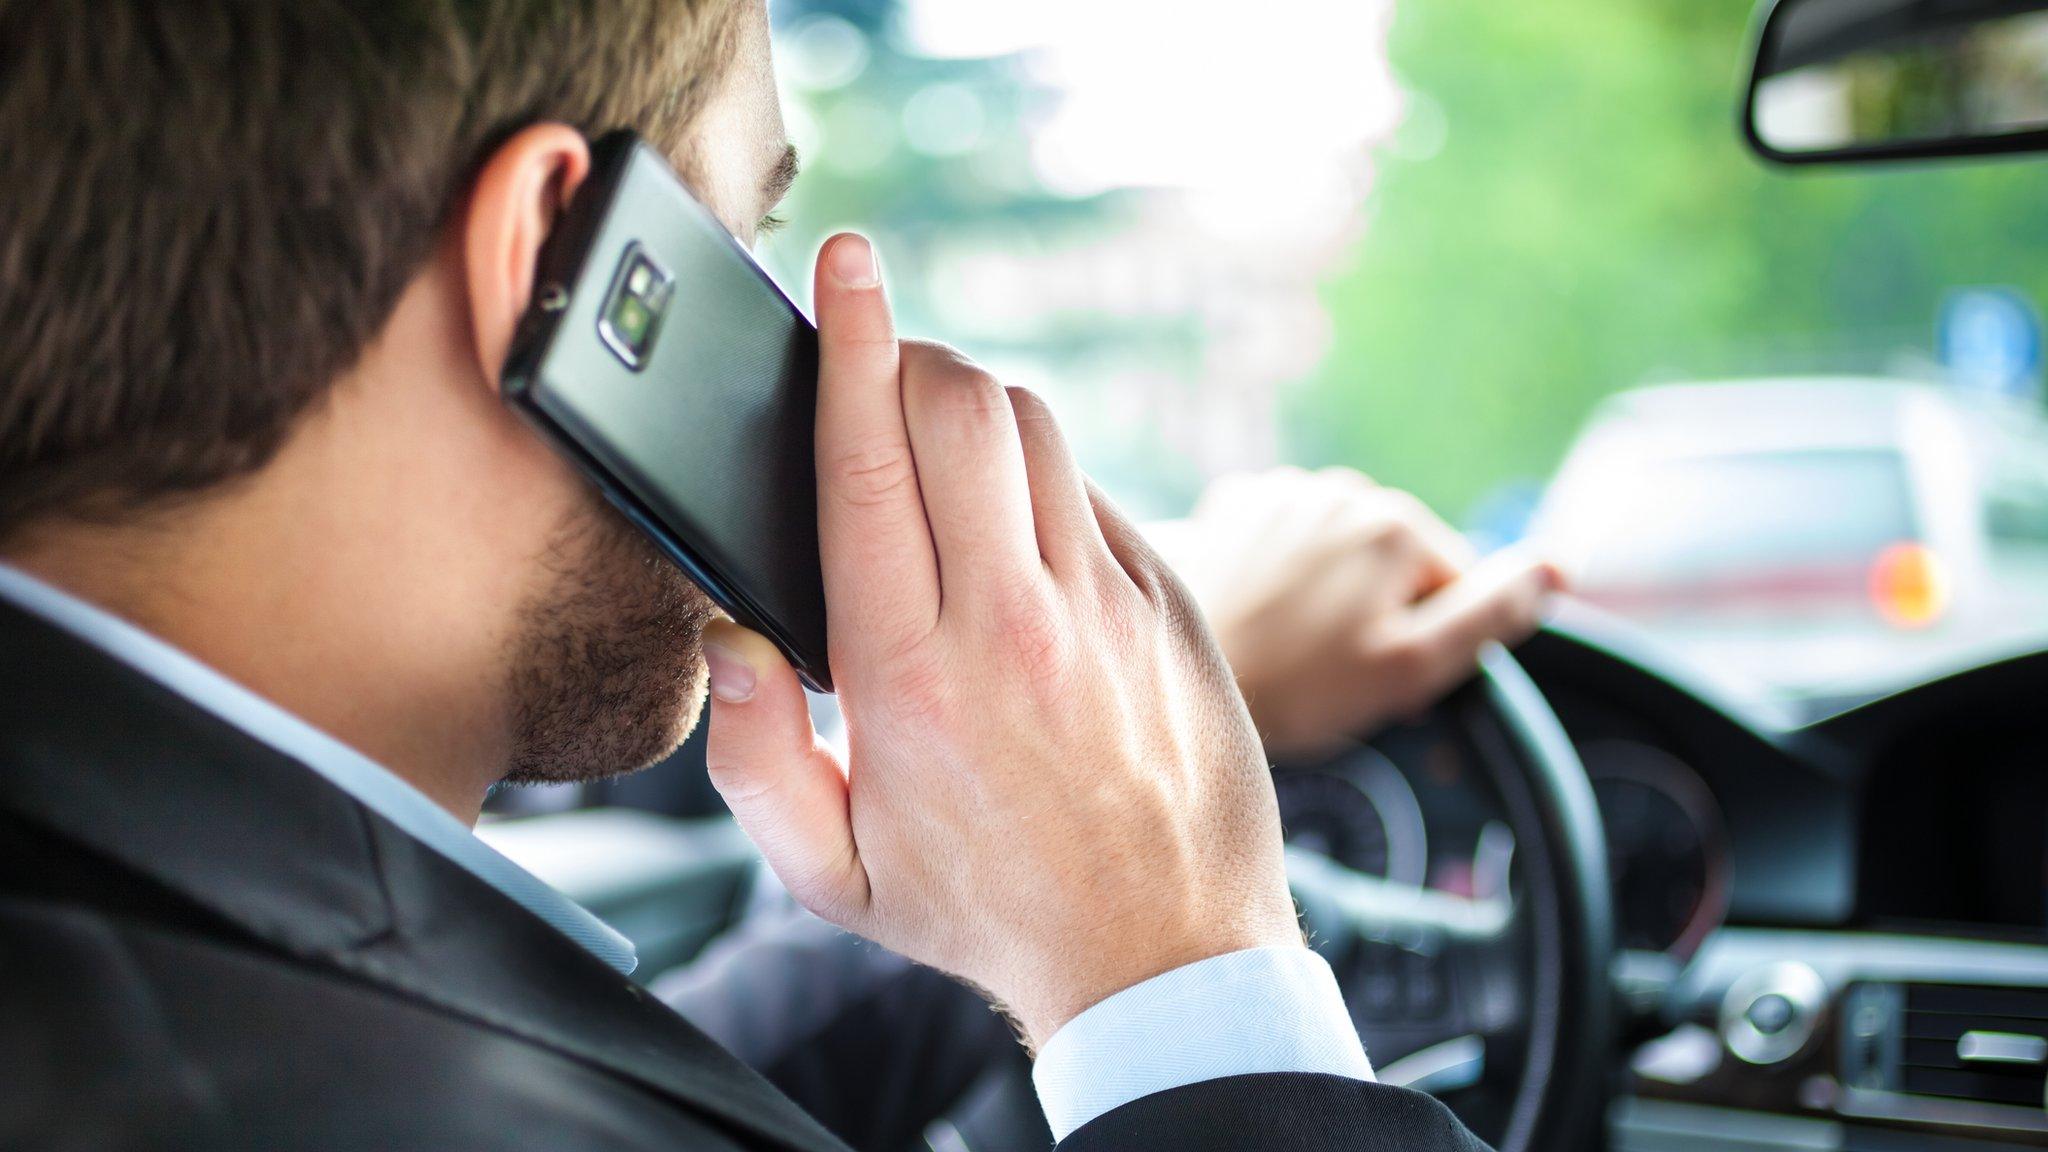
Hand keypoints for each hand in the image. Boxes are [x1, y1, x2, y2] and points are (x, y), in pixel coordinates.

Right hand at [696, 234, 1299, 1049]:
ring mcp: (1107, 606)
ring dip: (974, 409)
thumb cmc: (986, 913)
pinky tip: (1018, 538)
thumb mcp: (832, 873)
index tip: (844, 265)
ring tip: (940, 454)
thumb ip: (755, 757)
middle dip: (905, 357)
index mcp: (909, 676)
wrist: (1164, 956)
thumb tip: (736, 640)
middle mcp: (1014, 621)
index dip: (846, 343)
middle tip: (876, 372)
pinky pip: (1094, 493)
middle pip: (958, 407)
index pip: (865, 461)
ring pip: (1035, 429)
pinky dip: (1041, 482)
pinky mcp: (1171, 603)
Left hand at [1151, 467, 1561, 757]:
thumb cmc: (1295, 688)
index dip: (1431, 643)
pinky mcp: (1232, 505)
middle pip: (1397, 565)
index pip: (1457, 585)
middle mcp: (1344, 489)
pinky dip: (1282, 576)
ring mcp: (1282, 491)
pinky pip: (1286, 542)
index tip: (1381, 679)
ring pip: (1341, 552)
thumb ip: (1491, 612)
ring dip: (1331, 594)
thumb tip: (1557, 566)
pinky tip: (1256, 618)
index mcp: (1399, 525)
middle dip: (1381, 615)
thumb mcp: (1412, 668)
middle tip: (1333, 674)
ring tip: (1290, 649)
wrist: (1168, 677)